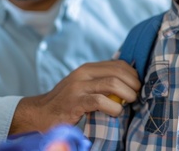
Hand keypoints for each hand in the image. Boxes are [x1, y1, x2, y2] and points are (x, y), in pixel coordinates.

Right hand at [9, 60, 140, 134]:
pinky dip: (114, 107)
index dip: (133, 74)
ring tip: (129, 103)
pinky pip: (100, 101)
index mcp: (88, 68)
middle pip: (118, 72)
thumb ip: (101, 81)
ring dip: (127, 94)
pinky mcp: (75, 102)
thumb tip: (130, 82)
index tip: (138, 86)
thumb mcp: (85, 85)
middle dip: (133, 84)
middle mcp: (83, 73)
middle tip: (136, 96)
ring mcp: (78, 87)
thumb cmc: (67, 102)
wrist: (40, 114)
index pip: (118, 64)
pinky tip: (116, 111)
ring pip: (112, 84)